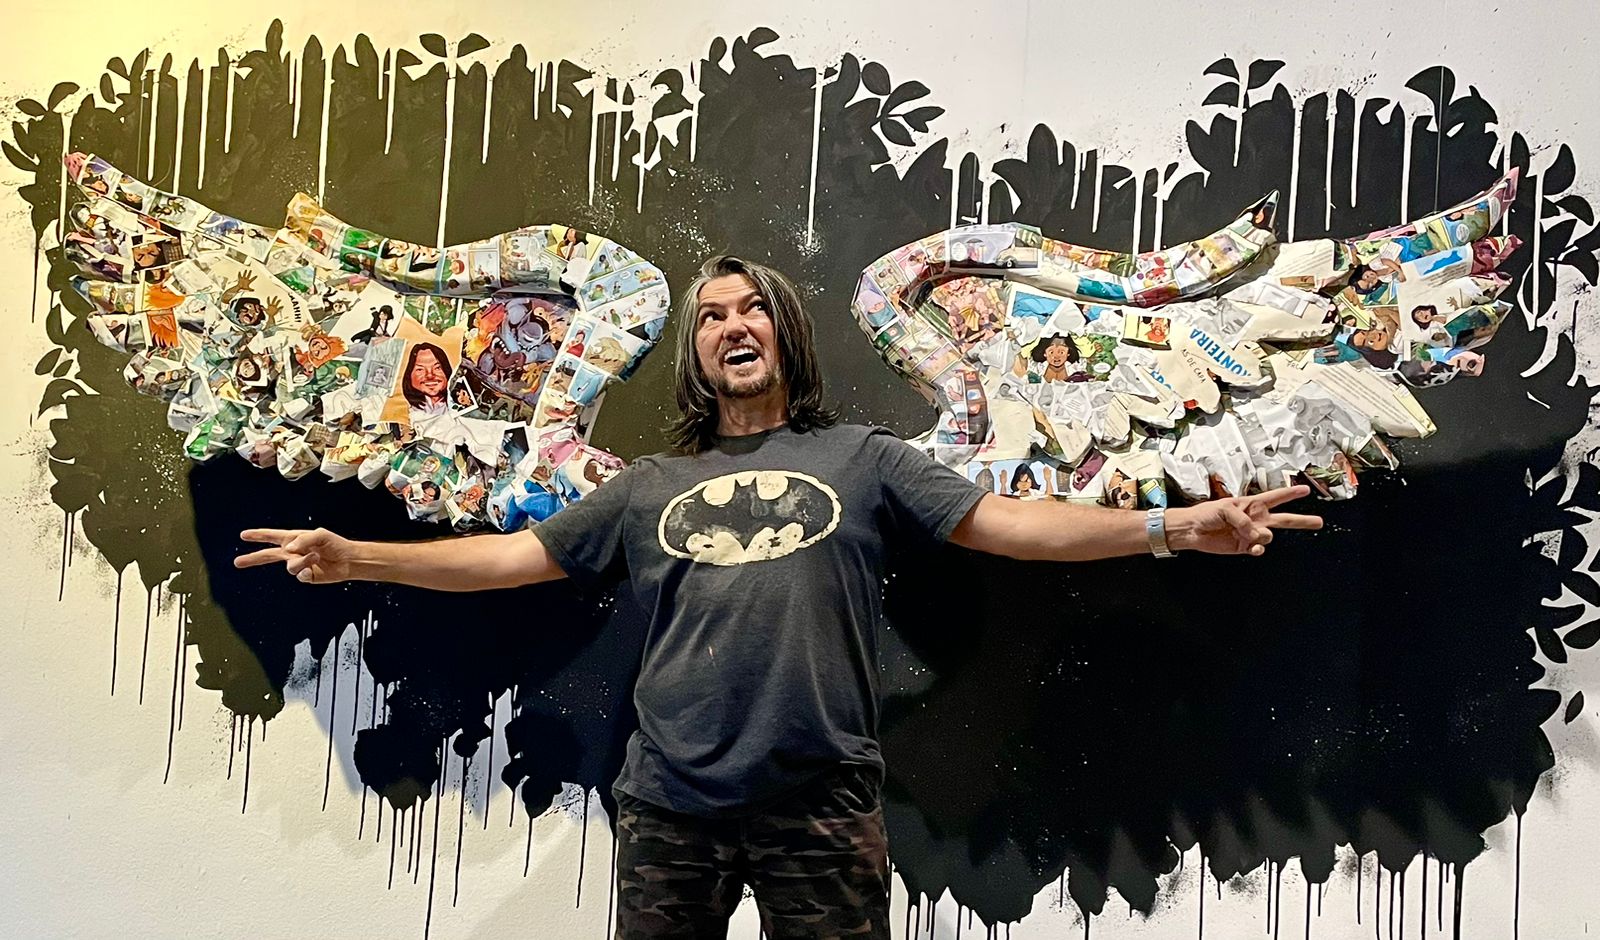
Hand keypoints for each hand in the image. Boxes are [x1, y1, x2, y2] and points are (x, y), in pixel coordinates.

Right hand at [235, 527, 356, 583]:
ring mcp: (299, 565)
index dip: (258, 535)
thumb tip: (289, 549)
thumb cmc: (336, 544)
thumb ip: (303, 539)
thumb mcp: (321, 534)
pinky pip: (299, 575)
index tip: (244, 535)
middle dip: (253, 558)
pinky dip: (306, 570)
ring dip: (303, 561)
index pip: (272, 536)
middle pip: (268, 555)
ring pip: (290, 566)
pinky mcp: (306, 576)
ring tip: (316, 556)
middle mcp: (293, 552)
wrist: (348, 560)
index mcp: (294, 539)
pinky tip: (314, 567)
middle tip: (238, 562)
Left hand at [1168, 485, 1322, 555]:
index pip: (1276, 497)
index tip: (1306, 489)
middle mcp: (1256, 518)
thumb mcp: (1224, 507)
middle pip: (1285, 519)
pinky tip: (1253, 547)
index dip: (1291, 493)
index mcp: (1252, 504)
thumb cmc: (1206, 513)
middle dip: (1303, 520)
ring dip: (1261, 535)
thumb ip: (1243, 519)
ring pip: (1270, 536)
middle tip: (1319, 522)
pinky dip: (1258, 548)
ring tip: (1247, 534)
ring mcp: (1252, 533)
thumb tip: (1255, 534)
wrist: (1193, 530)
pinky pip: (1260, 549)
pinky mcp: (1245, 547)